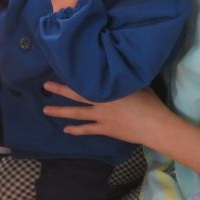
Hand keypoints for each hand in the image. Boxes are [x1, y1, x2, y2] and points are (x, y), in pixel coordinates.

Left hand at [42, 83, 169, 144]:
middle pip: (77, 94)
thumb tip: (119, 71)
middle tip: (46, 86)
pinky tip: (65, 130)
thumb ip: (124, 80)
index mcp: (109, 89)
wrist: (154, 124)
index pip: (88, 81)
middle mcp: (101, 101)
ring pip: (77, 113)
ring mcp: (101, 116)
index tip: (63, 70)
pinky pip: (87, 129)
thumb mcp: (137, 84)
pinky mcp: (105, 129)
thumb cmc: (149, 102)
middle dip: (60, 90)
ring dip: (60, 111)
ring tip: (46, 110)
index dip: (74, 77)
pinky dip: (76, 130)